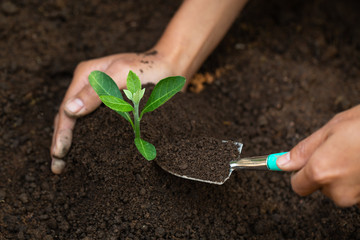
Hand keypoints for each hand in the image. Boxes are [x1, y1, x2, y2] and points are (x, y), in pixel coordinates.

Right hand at [50, 50, 174, 173]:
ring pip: (79, 121)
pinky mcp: (111, 105)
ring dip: (71, 141)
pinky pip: (93, 122)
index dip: (62, 132)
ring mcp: (99, 96)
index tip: (59, 153)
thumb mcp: (122, 74)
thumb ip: (96, 92)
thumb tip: (69, 111)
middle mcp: (88, 86)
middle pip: (68, 116)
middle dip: (61, 140)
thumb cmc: (148, 69)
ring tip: (64, 165)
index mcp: (86, 75)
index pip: (67, 107)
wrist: (169, 67)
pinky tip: (85, 151)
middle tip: (57, 166)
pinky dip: (86, 137)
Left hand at [277, 105, 359, 206]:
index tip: (303, 163)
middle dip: (322, 170)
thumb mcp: (330, 129)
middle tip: (335, 148)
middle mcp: (337, 190)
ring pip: (337, 187)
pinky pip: (354, 188)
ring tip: (353, 151)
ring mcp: (356, 196)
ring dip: (341, 172)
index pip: (297, 186)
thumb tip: (283, 163)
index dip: (299, 173)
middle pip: (318, 186)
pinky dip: (355, 176)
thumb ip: (304, 150)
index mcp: (320, 172)